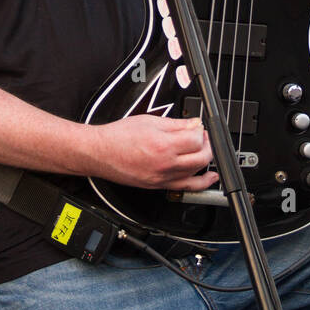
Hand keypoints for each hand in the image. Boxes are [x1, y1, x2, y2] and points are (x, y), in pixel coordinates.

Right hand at [91, 114, 218, 190]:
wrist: (100, 153)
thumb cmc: (118, 137)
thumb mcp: (149, 121)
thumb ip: (176, 124)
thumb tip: (194, 124)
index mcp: (163, 145)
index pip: (196, 139)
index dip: (200, 130)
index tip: (198, 126)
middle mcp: (165, 164)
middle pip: (201, 157)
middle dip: (207, 144)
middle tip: (204, 136)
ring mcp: (162, 178)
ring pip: (196, 173)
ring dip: (205, 160)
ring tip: (204, 150)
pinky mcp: (158, 186)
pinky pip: (186, 187)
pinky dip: (201, 183)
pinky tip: (209, 178)